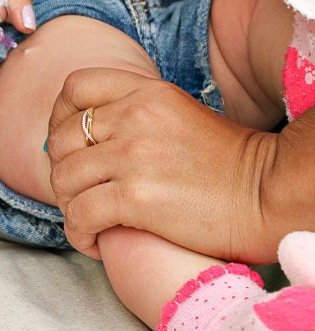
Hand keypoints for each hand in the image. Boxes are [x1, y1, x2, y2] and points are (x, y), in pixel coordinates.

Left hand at [46, 68, 277, 263]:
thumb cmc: (229, 166)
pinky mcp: (135, 198)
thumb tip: (85, 134)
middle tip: (78, 192)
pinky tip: (94, 242)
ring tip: (87, 221)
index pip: (75, 87)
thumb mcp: (178, 116)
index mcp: (146, 93)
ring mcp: (133, 156)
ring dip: (67, 205)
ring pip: (63, 177)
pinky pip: (79, 215)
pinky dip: (78, 233)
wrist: (271, 197)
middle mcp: (134, 117)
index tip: (67, 143)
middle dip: (60, 169)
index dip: (59, 115)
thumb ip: (134, 116)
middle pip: (60, 137)